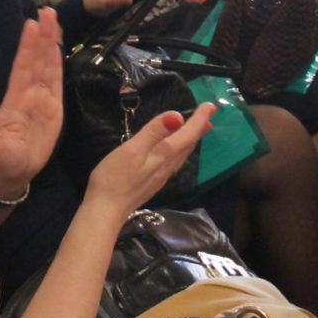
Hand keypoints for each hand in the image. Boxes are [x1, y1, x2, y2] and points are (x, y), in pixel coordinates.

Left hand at [0, 9, 62, 196]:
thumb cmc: (2, 157)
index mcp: (15, 98)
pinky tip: (58, 46)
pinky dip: (58, 62)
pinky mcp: (54, 107)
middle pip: (37, 58)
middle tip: (47, 10)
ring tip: (54, 20)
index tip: (31, 23)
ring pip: (47, 64)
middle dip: (43, 35)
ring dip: (51, 42)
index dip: (28, 45)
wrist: (14, 172)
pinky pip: (57, 80)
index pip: (23, 65)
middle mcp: (29, 92)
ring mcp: (42, 97)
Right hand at [86, 104, 213, 217]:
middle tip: (208, 113)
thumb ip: (154, 132)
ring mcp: (160, 176)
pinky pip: (174, 162)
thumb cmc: (115, 178)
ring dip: (191, 139)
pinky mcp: (153, 183)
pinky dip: (181, 150)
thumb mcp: (132, 149)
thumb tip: (177, 116)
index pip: (188, 134)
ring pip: (182, 154)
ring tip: (198, 129)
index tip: (211, 105)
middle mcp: (167, 166)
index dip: (199, 119)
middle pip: (188, 144)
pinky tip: (175, 152)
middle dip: (199, 127)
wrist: (106, 211)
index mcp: (163, 155)